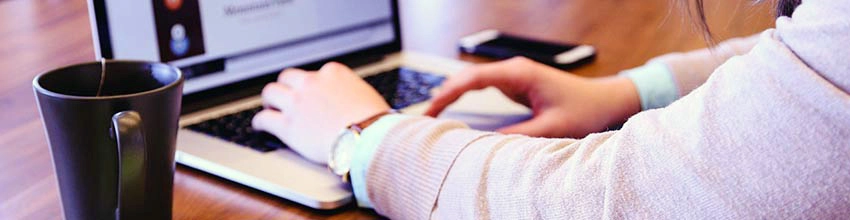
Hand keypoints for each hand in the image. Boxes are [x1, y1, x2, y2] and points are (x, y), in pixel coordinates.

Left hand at [252, 62, 389, 163]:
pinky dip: (260, 122)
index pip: (315, 73)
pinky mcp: (287, 125)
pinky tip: (260, 126)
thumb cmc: (374, 122)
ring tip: (270, 107)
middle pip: (288, 77)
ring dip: (270, 100)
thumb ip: (351, 92)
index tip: (310, 92)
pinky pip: (264, 119)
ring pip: (271, 92)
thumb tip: (352, 100)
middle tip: (285, 96)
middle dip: (286, 86)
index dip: (311, 85)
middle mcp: (311, 83)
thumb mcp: (366, 95)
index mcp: (333, 73)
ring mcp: (297, 103)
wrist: (368, 139)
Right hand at [426, 57, 640, 137]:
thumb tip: (484, 144)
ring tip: (431, 115)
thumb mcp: (550, 128)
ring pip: (472, 81)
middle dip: (443, 94)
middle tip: (424, 117)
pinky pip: (482, 87)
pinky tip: (451, 109)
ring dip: (452, 94)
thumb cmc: (584, 110)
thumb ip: (517, 136)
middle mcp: (513, 70)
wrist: (605, 101)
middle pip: (467, 77)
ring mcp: (514, 75)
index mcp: (520, 74)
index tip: (431, 109)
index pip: (473, 78)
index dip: (448, 93)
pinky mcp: (516, 84)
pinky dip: (465, 97)